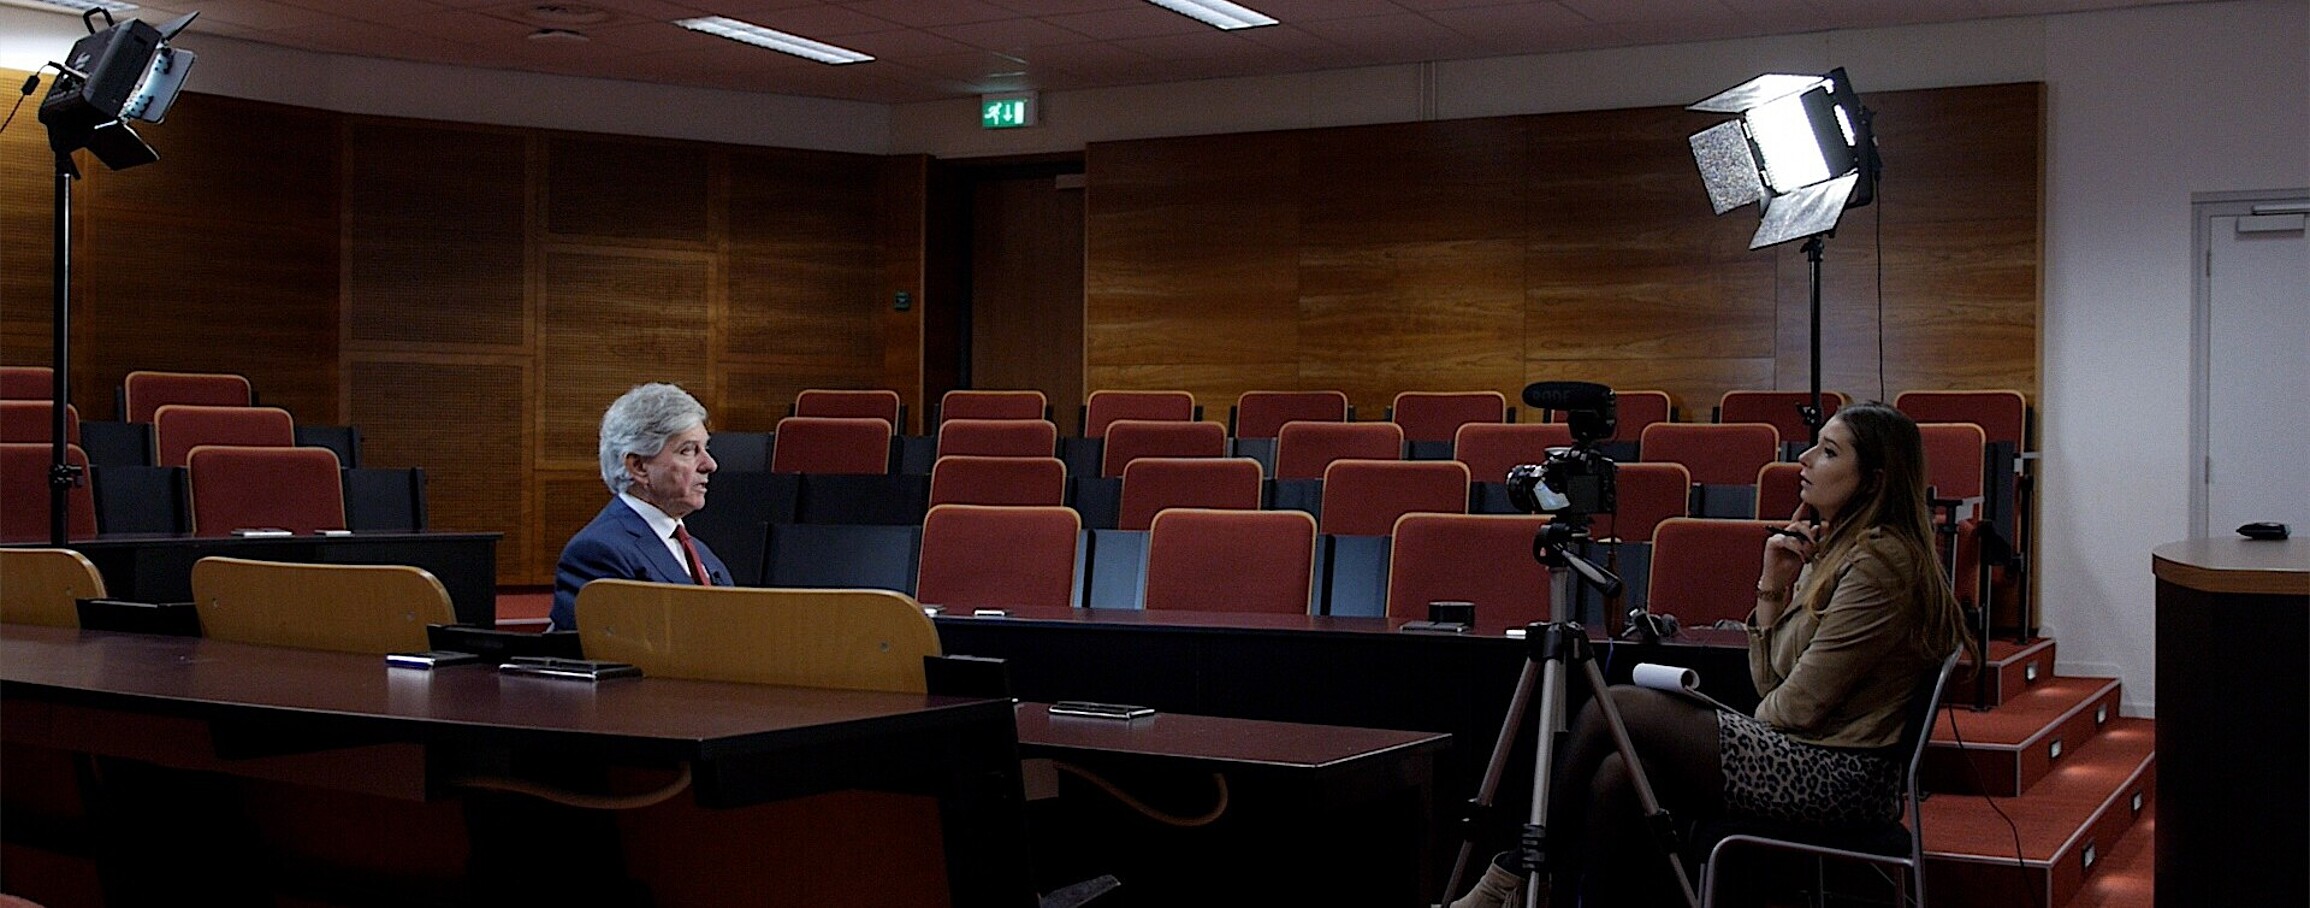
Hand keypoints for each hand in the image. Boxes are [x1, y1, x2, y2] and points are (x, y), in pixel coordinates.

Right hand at [1757, 505, 1816, 620]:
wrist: (1776, 585)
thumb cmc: (1791, 570)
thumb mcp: (1808, 556)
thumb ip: (1815, 544)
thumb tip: (1825, 530)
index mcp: (1795, 535)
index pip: (1804, 520)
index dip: (1811, 513)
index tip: (1822, 512)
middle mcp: (1786, 534)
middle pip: (1800, 522)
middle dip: (1812, 529)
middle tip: (1821, 535)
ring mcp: (1778, 538)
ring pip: (1794, 529)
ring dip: (1806, 538)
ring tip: (1812, 549)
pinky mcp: (1771, 544)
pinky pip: (1785, 539)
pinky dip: (1796, 545)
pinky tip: (1803, 554)